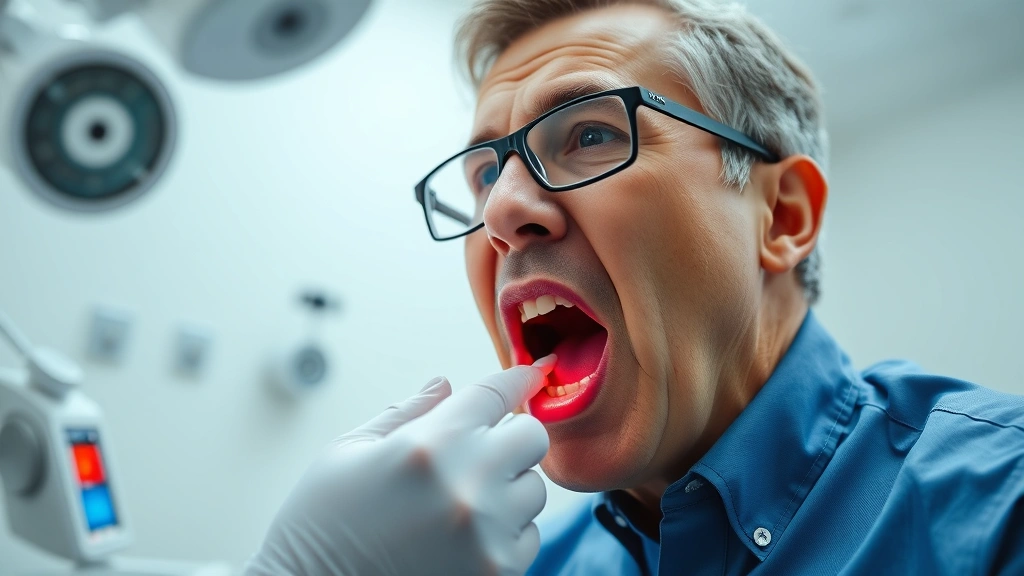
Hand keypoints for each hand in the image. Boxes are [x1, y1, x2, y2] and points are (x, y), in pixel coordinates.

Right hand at [244, 355, 555, 575]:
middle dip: (510, 438)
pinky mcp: (498, 573)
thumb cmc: (320, 526)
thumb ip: (406, 415)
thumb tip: (446, 385)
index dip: (517, 380)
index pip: (494, 394)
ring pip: (533, 490)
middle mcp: (467, 485)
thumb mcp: (348, 453)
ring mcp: (487, 534)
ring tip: (459, 504)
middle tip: (482, 452)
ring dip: (507, 489)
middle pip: (531, 437)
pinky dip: (506, 532)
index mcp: (428, 445)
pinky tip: (462, 538)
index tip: (531, 375)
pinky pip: (529, 536)